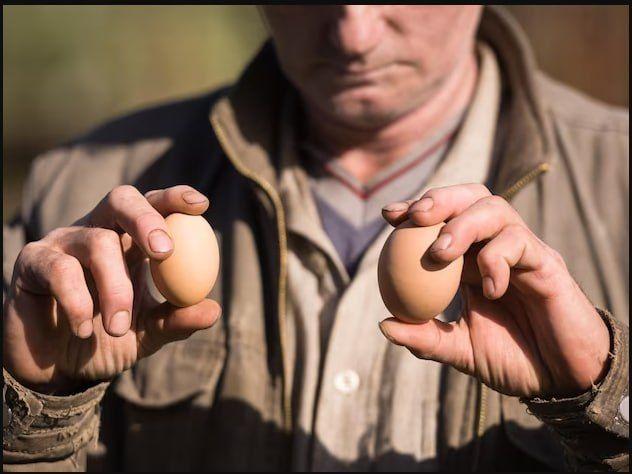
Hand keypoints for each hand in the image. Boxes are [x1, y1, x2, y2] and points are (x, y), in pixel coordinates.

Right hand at [3, 185, 221, 392]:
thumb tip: (214, 310)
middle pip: (121, 199)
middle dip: (146, 219)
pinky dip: (78, 301)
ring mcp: (63, 242)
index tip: (202, 205)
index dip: (175, 198)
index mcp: (130, 241)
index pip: (154, 206)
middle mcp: (98, 231)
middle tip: (165, 252)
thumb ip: (176, 320)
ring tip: (118, 326)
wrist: (56, 368)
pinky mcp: (32, 261)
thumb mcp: (148, 333)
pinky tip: (83, 329)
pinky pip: (59, 269)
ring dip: (115, 287)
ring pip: (96, 241)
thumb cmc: (107, 340)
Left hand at [379, 184, 609, 397]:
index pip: (443, 220)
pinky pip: (520, 243)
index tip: (388, 216)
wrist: (561, 379)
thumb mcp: (461, 351)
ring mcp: (522, 251)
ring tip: (440, 252)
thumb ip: (426, 338)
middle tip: (413, 216)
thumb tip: (384, 325)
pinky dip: (496, 259)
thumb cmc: (513, 360)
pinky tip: (490, 289)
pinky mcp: (547, 262)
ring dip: (463, 224)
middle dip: (439, 199)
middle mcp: (495, 246)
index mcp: (470, 260)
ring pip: (495, 208)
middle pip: (469, 197)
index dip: (416, 210)